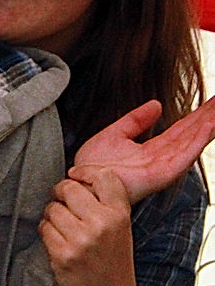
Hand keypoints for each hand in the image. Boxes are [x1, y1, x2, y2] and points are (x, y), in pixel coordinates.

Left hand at [40, 167, 135, 285]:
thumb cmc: (112, 261)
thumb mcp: (121, 228)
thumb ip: (104, 203)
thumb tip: (73, 176)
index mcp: (120, 214)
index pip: (103, 175)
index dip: (84, 172)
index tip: (75, 176)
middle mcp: (102, 224)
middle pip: (69, 187)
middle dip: (60, 193)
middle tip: (62, 203)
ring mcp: (82, 240)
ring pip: (52, 208)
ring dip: (51, 215)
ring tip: (62, 228)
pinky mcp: (63, 254)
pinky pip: (44, 228)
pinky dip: (46, 232)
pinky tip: (56, 241)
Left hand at [72, 98, 214, 202]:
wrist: (82, 183)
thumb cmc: (93, 167)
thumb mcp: (115, 134)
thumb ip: (136, 120)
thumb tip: (156, 105)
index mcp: (152, 150)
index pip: (181, 129)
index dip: (197, 116)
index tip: (212, 102)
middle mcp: (162, 158)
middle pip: (191, 134)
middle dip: (208, 118)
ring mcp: (164, 167)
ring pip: (192, 142)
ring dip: (208, 126)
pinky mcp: (161, 175)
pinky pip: (184, 156)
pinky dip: (197, 140)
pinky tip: (208, 127)